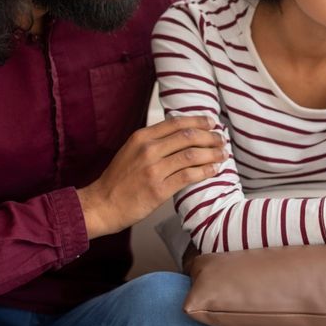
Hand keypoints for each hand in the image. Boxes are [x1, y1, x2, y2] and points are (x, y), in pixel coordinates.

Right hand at [76, 115, 226, 238]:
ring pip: (192, 155)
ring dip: (212, 153)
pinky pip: (189, 176)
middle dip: (210, 136)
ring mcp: (154, 169)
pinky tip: (214, 170)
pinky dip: (205, 171)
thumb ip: (152, 141)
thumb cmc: (118, 180)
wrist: (102, 204)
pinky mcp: (159, 189)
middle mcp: (148, 149)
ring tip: (222, 154)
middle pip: (188, 136)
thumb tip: (179, 133)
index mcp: (141, 137)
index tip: (212, 122)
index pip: (176, 122)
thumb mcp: (131, 151)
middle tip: (221, 139)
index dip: (198, 121)